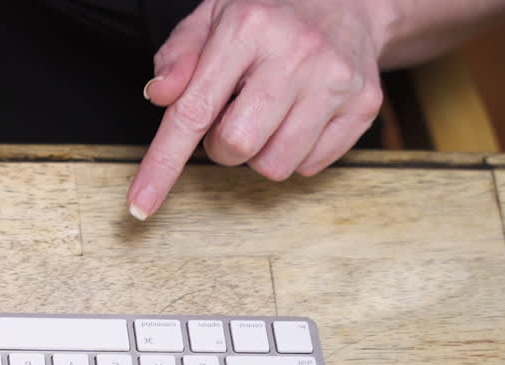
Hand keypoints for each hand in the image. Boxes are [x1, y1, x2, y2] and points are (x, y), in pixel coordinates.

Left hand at [129, 0, 387, 219]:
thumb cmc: (268, 13)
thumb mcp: (212, 16)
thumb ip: (178, 57)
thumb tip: (158, 96)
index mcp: (248, 26)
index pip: (194, 111)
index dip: (163, 164)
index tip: (140, 205)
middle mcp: (296, 52)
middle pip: (236, 146)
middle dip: (221, 147)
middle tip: (232, 115)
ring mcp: (335, 80)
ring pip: (275, 165)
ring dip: (259, 153)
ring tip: (267, 114)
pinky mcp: (364, 104)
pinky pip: (311, 166)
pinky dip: (295, 152)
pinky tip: (299, 116)